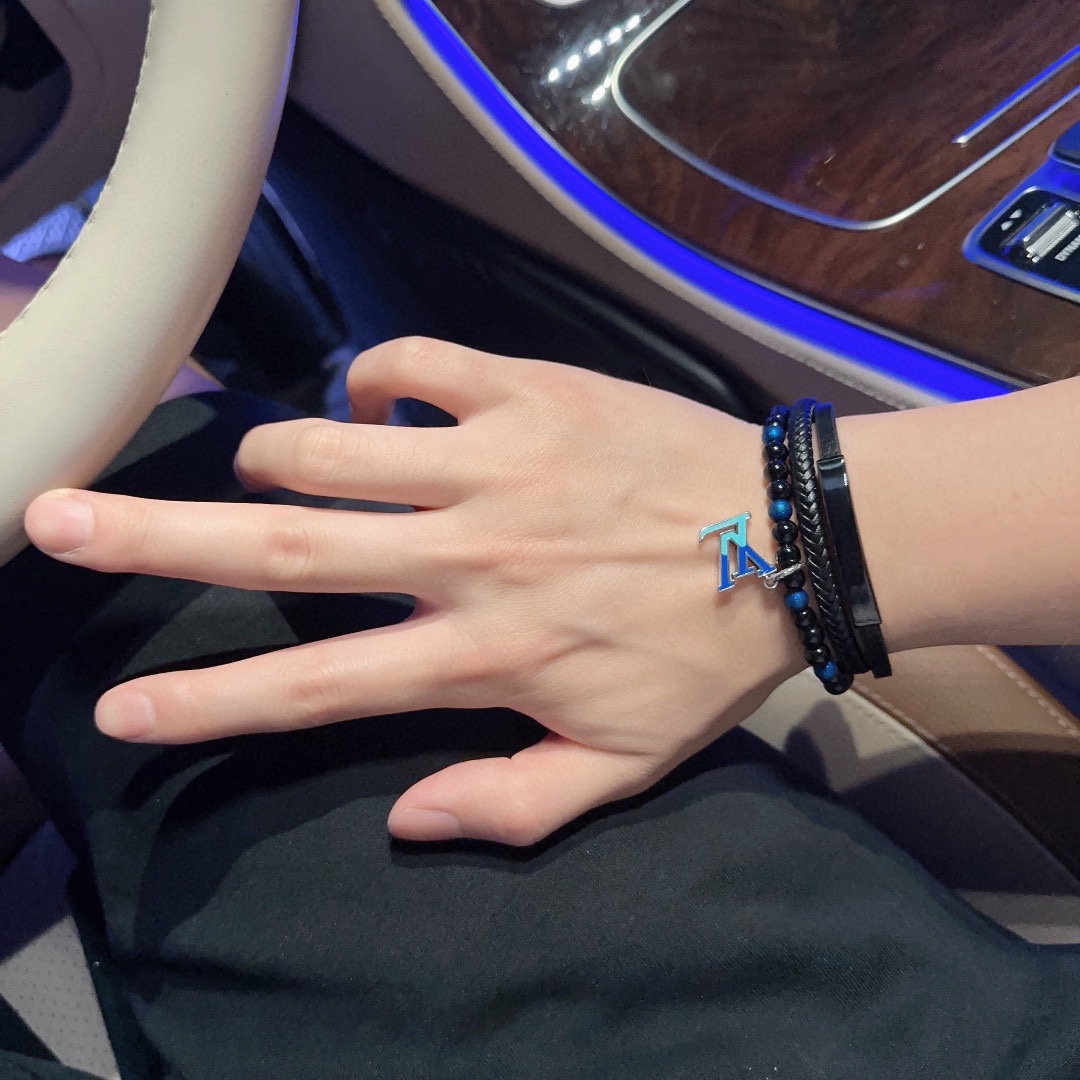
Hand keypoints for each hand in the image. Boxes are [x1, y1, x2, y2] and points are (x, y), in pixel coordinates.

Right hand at [25, 339, 800, 844]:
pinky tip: (374, 394)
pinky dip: (373, 373)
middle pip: (288, 551)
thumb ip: (511, 804)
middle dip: (158, 541)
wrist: (796, 541)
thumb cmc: (705, 656)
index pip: (319, 688)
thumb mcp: (622, 765)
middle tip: (57, 518)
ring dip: (268, 455)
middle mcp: (471, 555)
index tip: (122, 707)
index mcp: (485, 653)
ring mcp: (498, 465)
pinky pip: (418, 364)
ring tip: (252, 468)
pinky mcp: (533, 394)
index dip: (209, 704)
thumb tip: (399, 818)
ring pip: (333, 446)